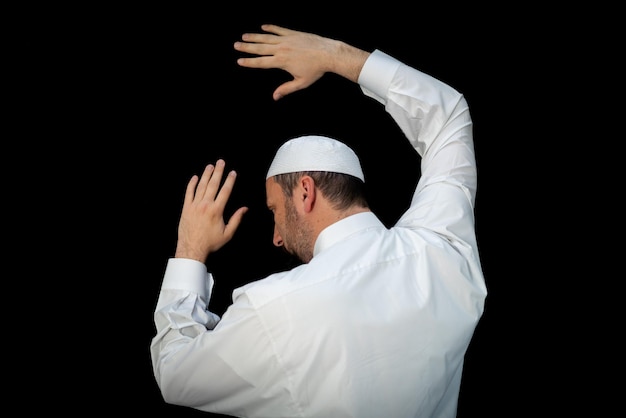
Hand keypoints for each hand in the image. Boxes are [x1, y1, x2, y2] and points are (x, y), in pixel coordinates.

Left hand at [175, 160, 247, 262]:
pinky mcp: (186, 208)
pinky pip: (189, 193)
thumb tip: (245, 209)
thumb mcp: (227, 234)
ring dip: (206, 175)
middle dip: (218, 172)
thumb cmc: (210, 242)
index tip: (233, 172)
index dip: (230, 180)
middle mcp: (205, 205)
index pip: (225, 191)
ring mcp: (194, 205)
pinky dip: (192, 184)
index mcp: (217, 210)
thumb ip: (236, 219)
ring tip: (210, 166)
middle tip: (221, 162)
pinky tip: (195, 177)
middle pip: (213, 184)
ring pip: (201, 186)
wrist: (192, 248)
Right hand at [234, 24, 368, 99]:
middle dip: (247, 47)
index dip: (249, 62)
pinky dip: (270, 28)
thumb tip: (275, 97)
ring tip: (244, 35)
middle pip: (260, 48)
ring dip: (254, 36)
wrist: (328, 54)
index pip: (261, 62)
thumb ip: (286, 89)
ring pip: (267, 37)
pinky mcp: (293, 33)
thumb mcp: (301, 82)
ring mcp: (287, 39)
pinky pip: (279, 30)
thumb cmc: (316, 70)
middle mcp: (282, 49)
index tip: (239, 61)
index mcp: (281, 61)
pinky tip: (263, 27)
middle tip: (236, 45)